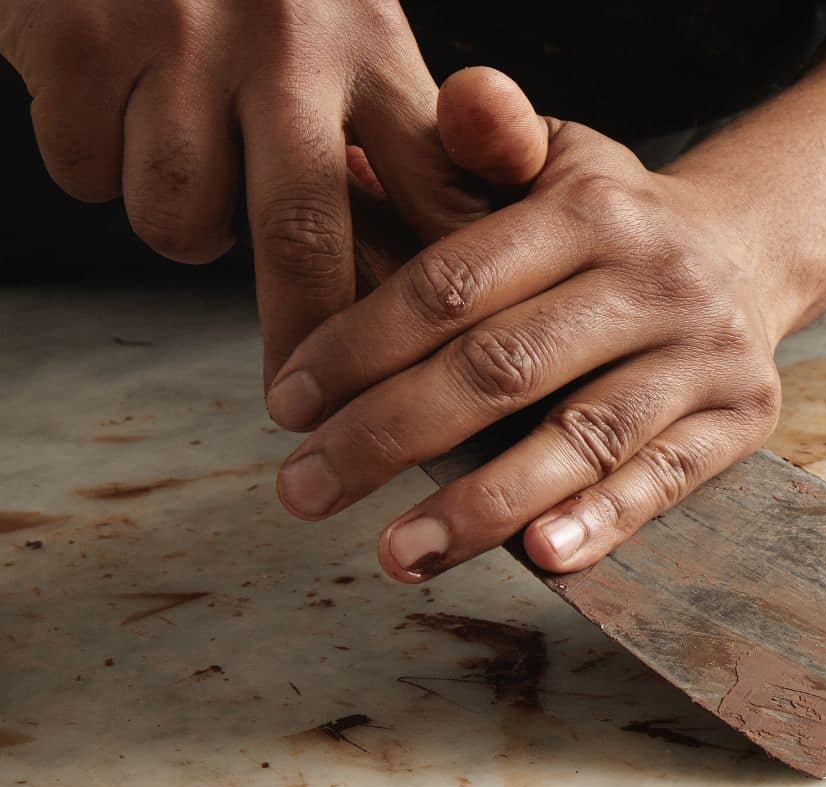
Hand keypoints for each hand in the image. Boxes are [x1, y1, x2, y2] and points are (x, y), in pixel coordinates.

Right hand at [0, 0, 494, 383]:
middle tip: (302, 409)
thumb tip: (451, 272)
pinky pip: (90, 174)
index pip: (430, 190)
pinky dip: (93, 164)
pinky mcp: (75, 38)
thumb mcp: (343, 27)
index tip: (441, 380)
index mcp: (368, 43)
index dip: (438, 296)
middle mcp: (284, 41)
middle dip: (308, 341)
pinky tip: (108, 107)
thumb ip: (395, 130)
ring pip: (179, 218)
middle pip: (304, 236)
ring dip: (179, 225)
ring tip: (184, 167)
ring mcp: (175, 38)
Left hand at [267, 70, 783, 581]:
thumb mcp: (549, 154)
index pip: (455, 285)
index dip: (361, 347)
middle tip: (305, 490)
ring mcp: (705, 352)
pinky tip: (539, 560)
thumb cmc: (609, 218)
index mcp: (591, 208)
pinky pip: (664, 480)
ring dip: (483, 504)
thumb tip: (396, 130)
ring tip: (395, 553)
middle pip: (505, 368)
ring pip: (581, 437)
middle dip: (392, 436)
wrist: (750, 249)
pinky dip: (602, 522)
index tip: (287, 405)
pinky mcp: (742, 416)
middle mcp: (657, 278)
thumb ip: (480, 136)